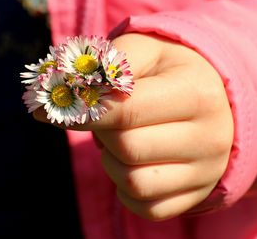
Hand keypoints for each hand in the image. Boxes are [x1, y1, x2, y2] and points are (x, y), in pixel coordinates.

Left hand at [35, 33, 233, 220]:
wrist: (212, 98)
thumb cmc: (170, 71)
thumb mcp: (143, 50)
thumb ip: (98, 69)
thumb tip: (44, 108)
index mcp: (198, 93)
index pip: (127, 111)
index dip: (85, 110)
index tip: (61, 106)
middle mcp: (211, 137)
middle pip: (127, 148)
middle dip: (102, 133)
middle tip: (105, 117)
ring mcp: (207, 172)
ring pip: (133, 183)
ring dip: (112, 162)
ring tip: (121, 139)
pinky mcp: (198, 195)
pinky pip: (145, 206)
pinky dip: (126, 188)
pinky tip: (133, 162)